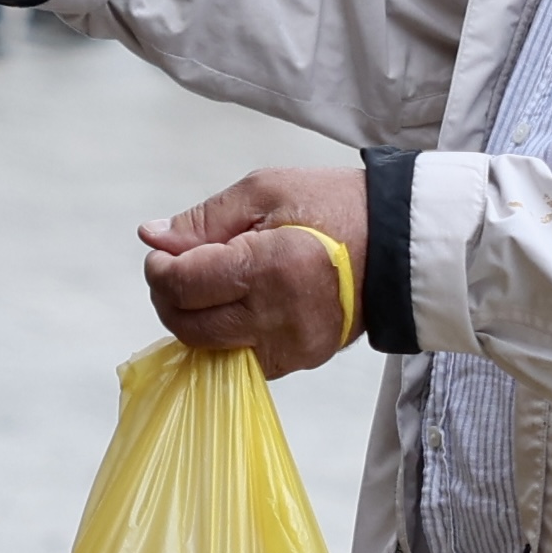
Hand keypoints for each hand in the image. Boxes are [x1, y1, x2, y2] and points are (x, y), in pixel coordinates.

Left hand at [140, 167, 368, 379]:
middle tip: (175, 269)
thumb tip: (153, 236)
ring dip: (193, 320)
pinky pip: (241, 361)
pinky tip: (231, 307)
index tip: (161, 253)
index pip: (183, 287)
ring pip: (210, 351)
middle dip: (168, 298)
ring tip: (205, 287)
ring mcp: (291, 346)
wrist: (398, 241)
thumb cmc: (336, 206)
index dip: (158, 270)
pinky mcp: (301, 360)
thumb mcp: (265, 191)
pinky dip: (224, 337)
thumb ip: (204, 219)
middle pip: (189, 327)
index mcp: (268, 268)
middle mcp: (278, 318)